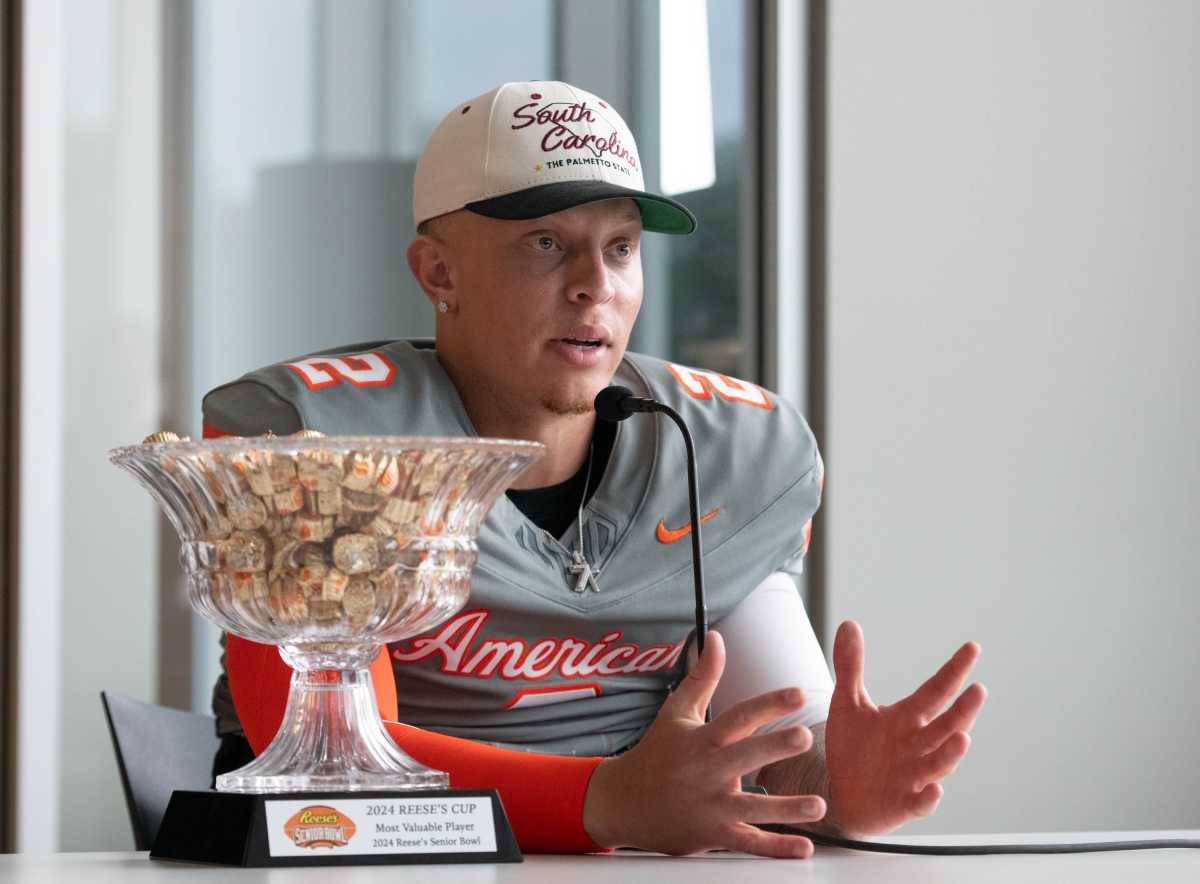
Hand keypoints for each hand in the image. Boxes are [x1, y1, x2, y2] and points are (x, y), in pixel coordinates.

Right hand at [582, 630, 827, 857]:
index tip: (798, 693)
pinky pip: (749, 844)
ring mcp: (711, 806)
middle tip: (806, 737)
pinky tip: (804, 848)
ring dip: (788, 808)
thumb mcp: (676, 712)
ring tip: (819, 806)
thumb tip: (717, 637)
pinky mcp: (714, 835)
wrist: (623, 803)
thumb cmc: (655, 754)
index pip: (739, 716)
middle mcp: (708, 771)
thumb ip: (703, 677)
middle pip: (746, 757)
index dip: (768, 704)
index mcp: (702, 740)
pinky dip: (777, 848)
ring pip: (754, 808)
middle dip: (776, 747)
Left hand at [824, 620, 986, 836]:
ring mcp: (913, 775)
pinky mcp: (903, 804)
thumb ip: (851, 666)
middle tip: (978, 689)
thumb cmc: (853, 747)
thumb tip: (849, 622)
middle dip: (963, 710)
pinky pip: (920, 803)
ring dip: (951, 752)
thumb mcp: (848, 703)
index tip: (972, 647)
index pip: (935, 691)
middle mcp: (917, 745)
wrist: (841, 792)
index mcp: (907, 718)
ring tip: (963, 737)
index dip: (953, 670)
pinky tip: (934, 790)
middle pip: (946, 726)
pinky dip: (928, 798)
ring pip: (939, 763)